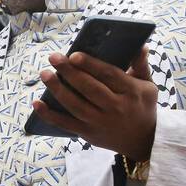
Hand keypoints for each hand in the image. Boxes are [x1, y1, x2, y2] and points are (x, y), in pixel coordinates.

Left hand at [33, 46, 157, 160]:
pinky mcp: (88, 133)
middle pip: (89, 88)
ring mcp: (100, 122)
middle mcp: (116, 107)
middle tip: (54, 58)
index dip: (90, 65)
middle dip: (69, 72)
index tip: (74, 54)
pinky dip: (49, 115)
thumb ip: (140, 65)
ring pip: (75, 105)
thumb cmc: (142, 107)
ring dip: (57, 89)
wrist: (143, 141)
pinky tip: (36, 103)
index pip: (109, 75)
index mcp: (132, 91)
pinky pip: (65, 124)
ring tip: (45, 74)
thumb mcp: (148, 86)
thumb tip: (141, 45)